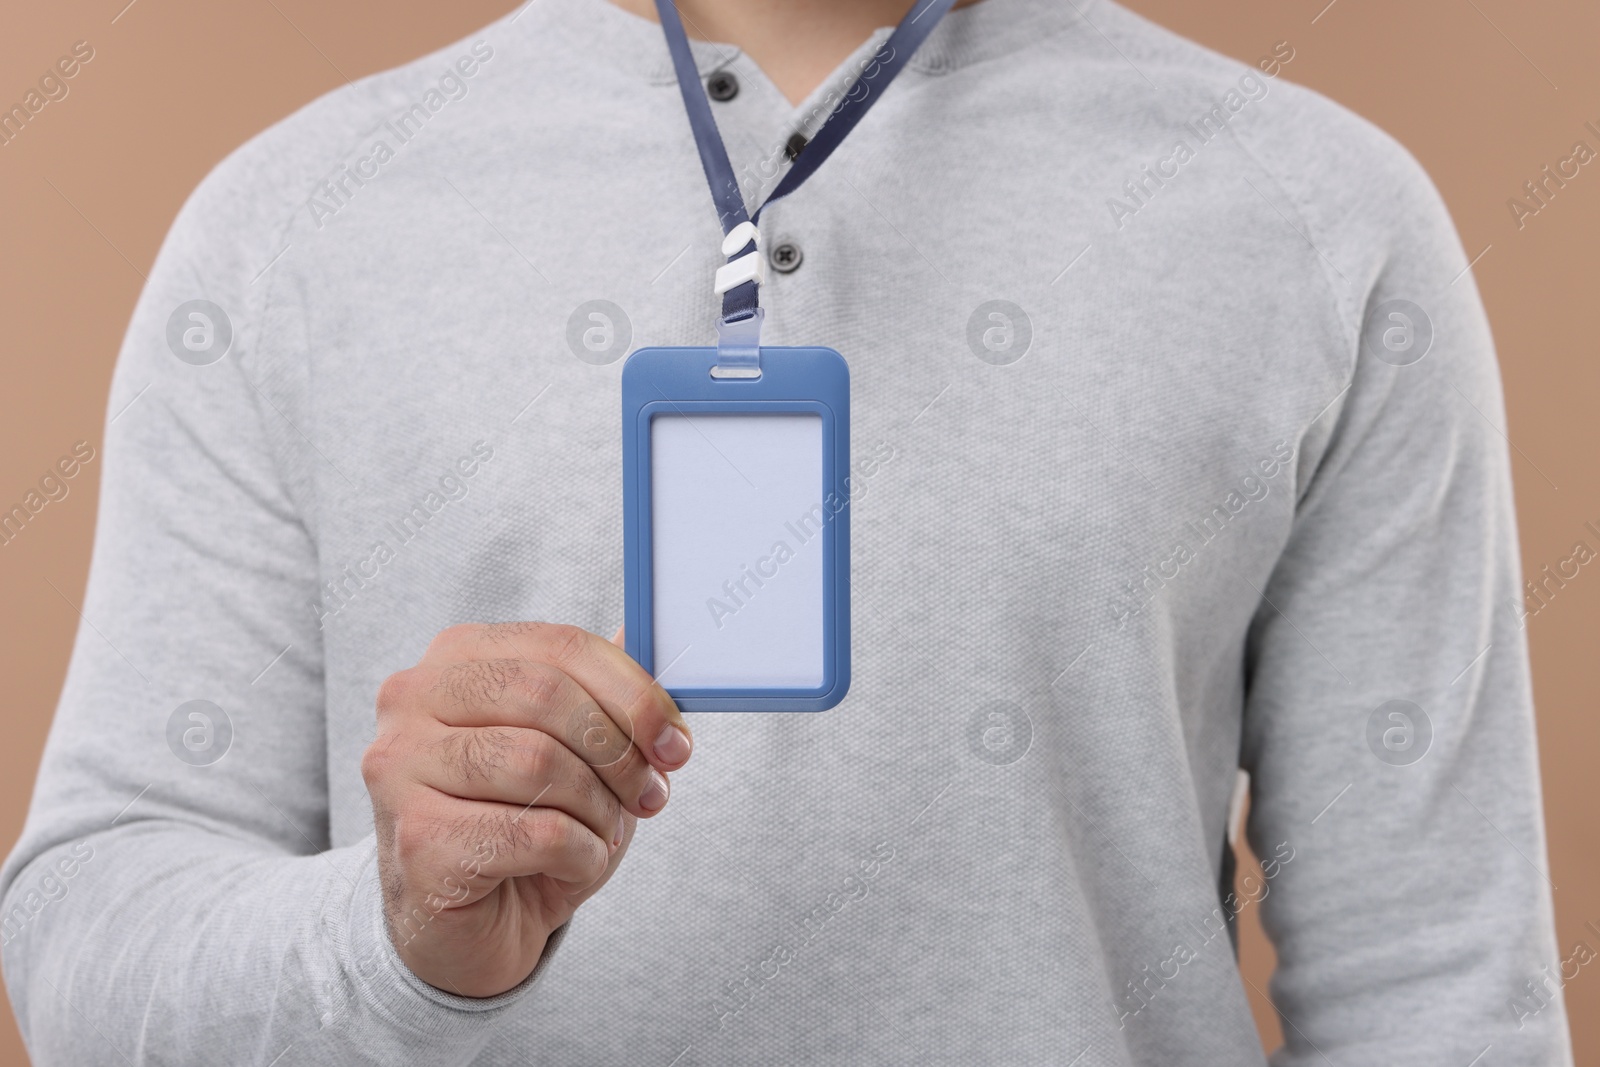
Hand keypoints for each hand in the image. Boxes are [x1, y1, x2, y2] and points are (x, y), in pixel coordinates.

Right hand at [362, 622, 690, 996]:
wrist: (466, 925)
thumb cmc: (522, 825)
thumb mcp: (573, 749)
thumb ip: (603, 691)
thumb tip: (645, 634)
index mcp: (456, 657)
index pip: (560, 646)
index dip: (634, 693)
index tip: (675, 742)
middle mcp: (413, 699)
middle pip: (547, 695)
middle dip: (619, 751)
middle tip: (649, 794)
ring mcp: (402, 769)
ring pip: (540, 763)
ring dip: (599, 808)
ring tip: (604, 833)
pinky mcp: (417, 839)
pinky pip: (535, 832)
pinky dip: (580, 853)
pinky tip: (573, 865)